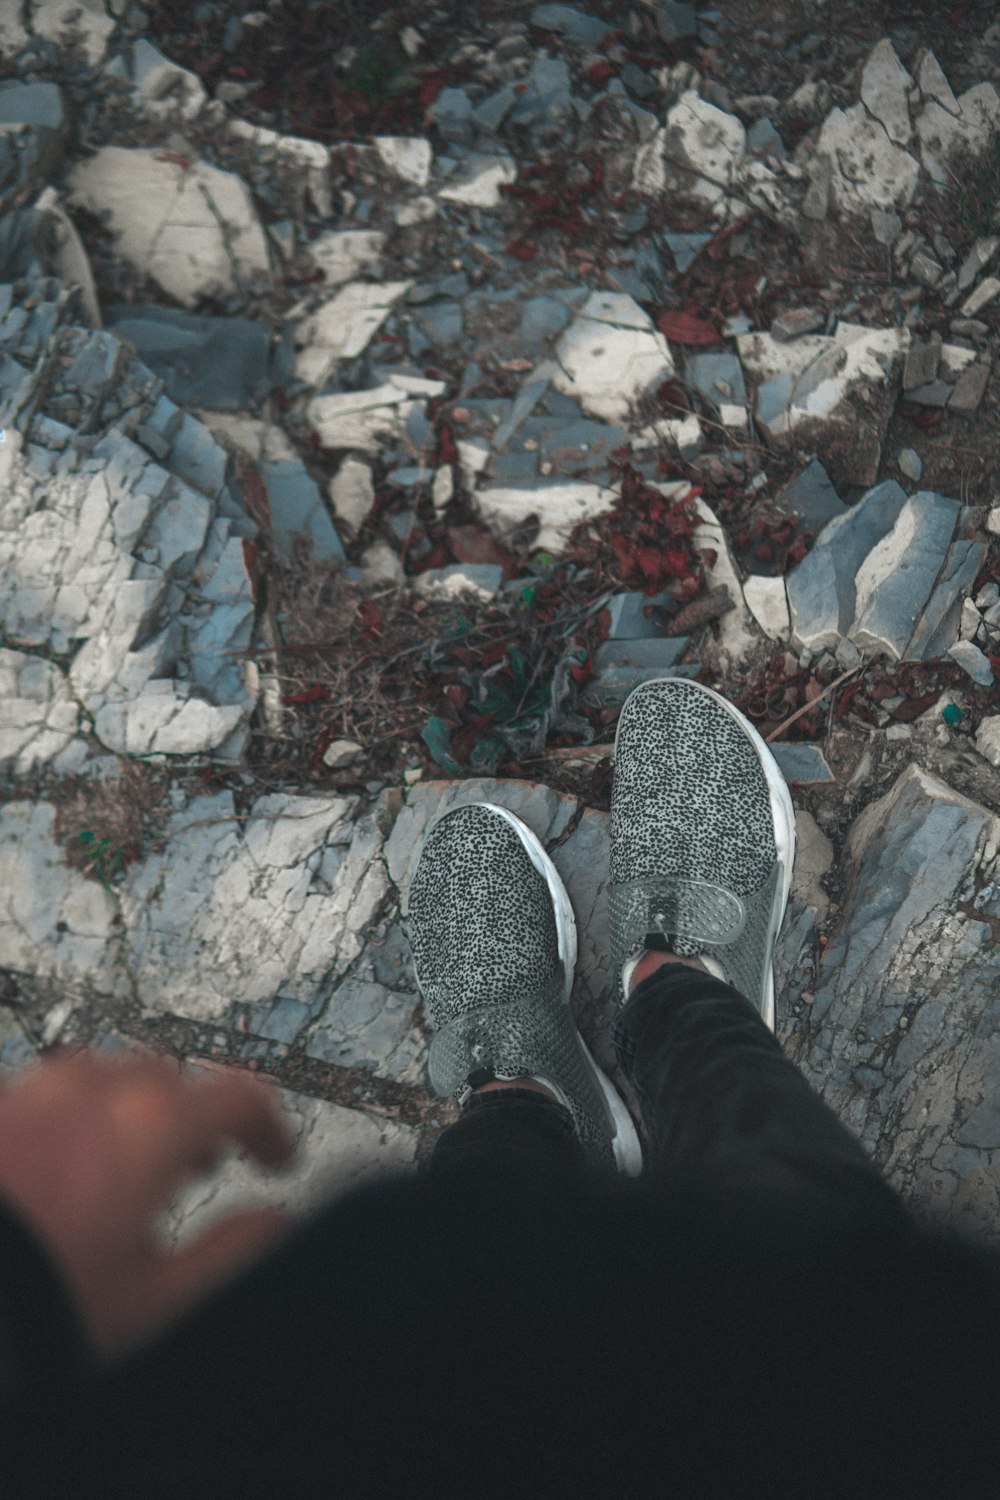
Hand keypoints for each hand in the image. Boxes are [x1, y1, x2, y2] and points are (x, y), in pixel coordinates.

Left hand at [0, 1046, 297, 1357]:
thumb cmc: (39, 1307)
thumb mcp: (157, 1305)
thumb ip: (234, 1255)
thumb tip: (277, 1226)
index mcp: (150, 1127)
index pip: (239, 1096)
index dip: (269, 1126)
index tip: (274, 1157)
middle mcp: (90, 1092)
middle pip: (167, 1078)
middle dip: (192, 1116)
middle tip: (199, 1169)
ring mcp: (29, 1094)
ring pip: (100, 1078)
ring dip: (128, 1113)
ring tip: (125, 1171)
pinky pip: (42, 1097)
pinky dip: (69, 1123)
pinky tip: (58, 1176)